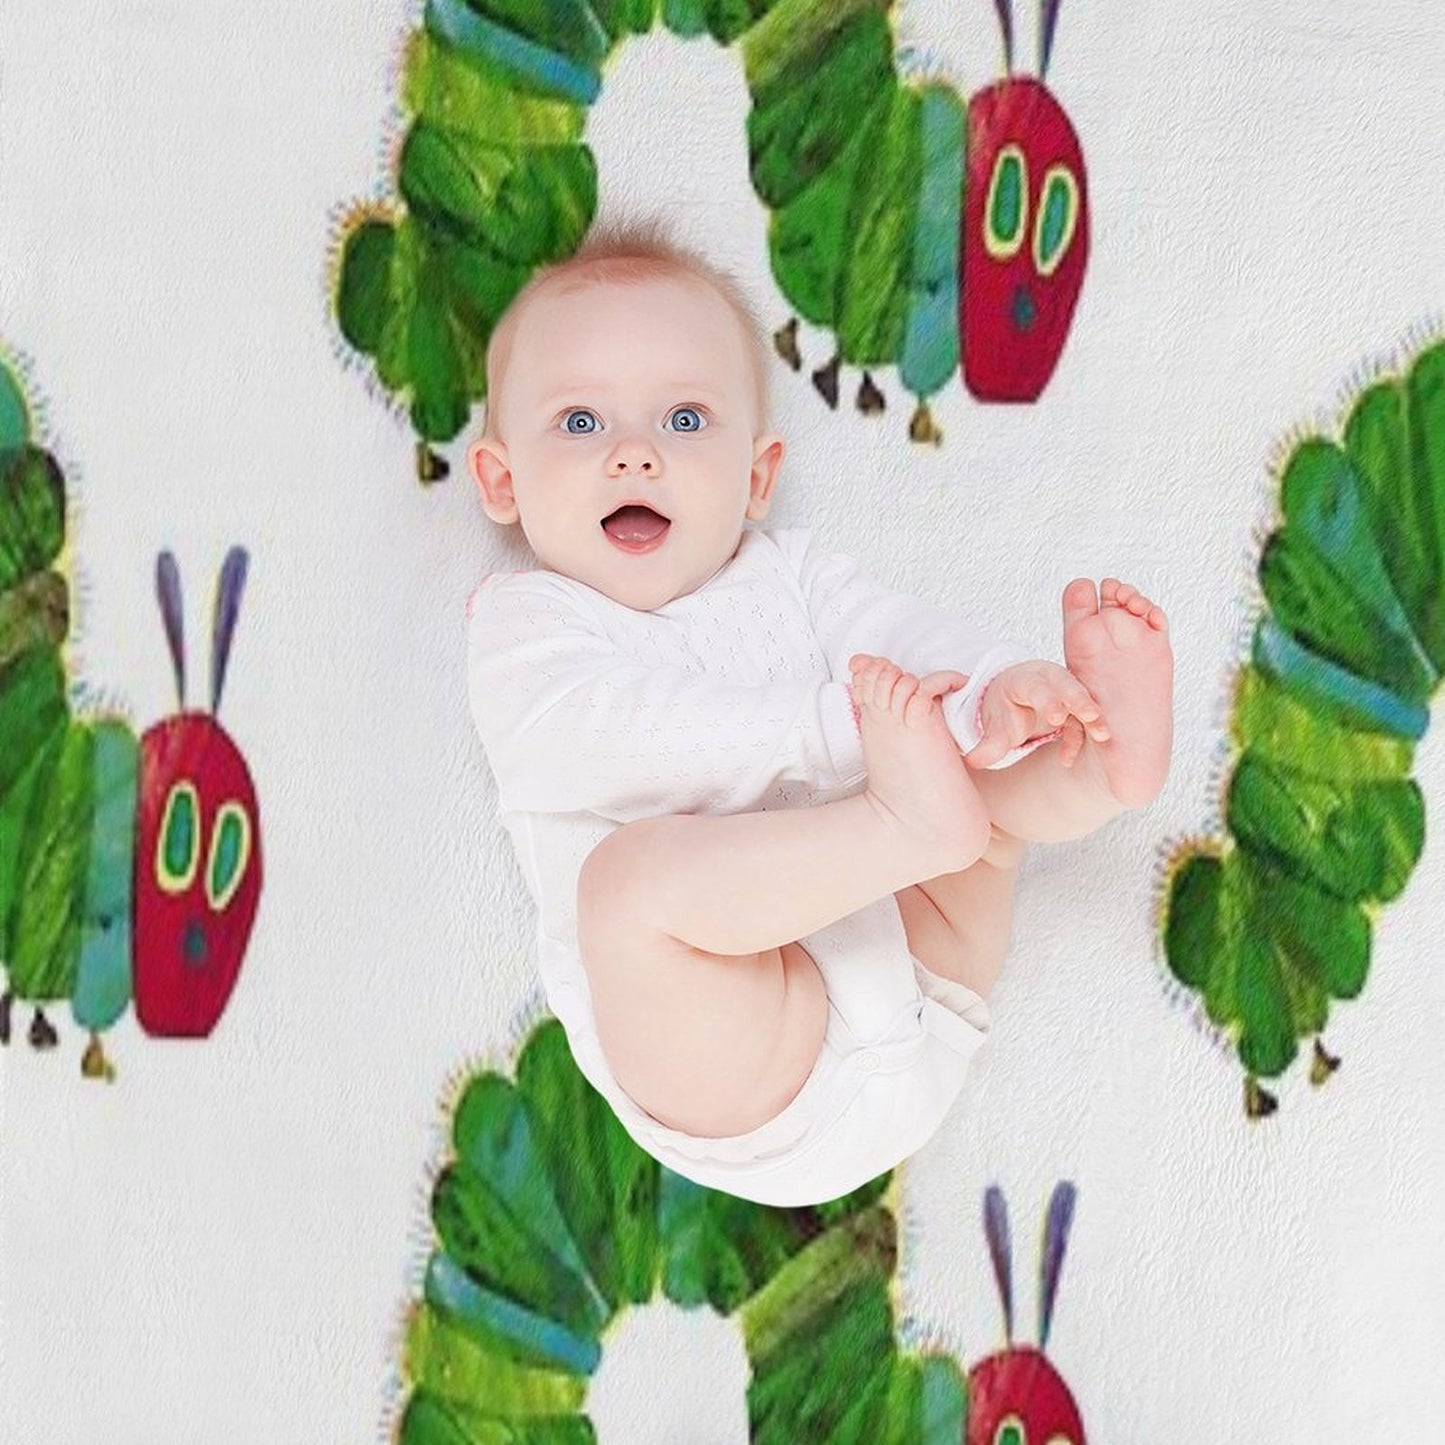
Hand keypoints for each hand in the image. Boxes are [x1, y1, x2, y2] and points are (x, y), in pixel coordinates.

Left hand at [964, 659, 1108, 769]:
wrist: (1013, 698)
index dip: (1048, 700)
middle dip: (1079, 700)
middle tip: (1091, 716)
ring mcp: (1065, 690)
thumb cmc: (1005, 709)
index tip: (1057, 716)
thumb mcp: (994, 725)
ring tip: (1102, 735)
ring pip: (1083, 699)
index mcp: (1023, 680)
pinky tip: (1066, 759)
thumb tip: (972, 761)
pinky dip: (1081, 737)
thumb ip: (987, 745)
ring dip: (1093, 717)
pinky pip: (1083, 719)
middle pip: (1066, 685)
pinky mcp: (1076, 704)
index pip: (1036, 687)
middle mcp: (1048, 680)